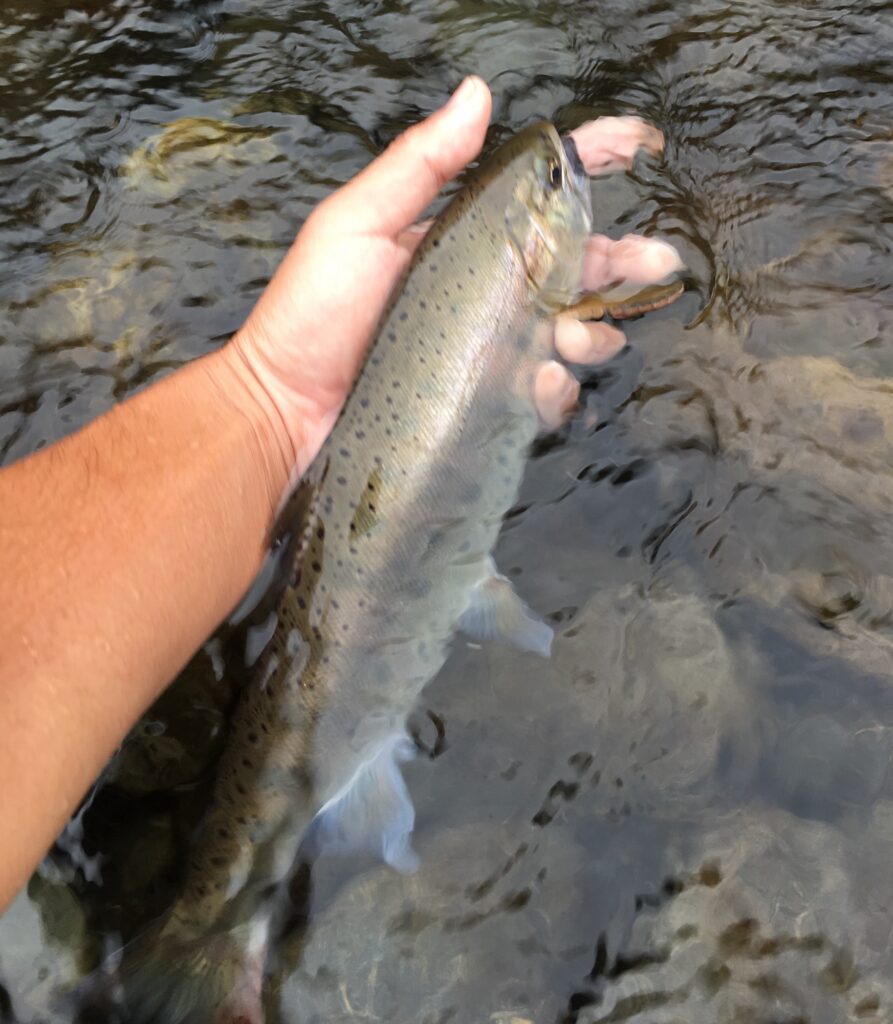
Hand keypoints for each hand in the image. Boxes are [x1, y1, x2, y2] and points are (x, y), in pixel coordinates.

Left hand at [228, 79, 682, 480]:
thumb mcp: (354, 226)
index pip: (535, 192)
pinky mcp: (485, 405)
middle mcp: (483, 292)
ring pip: (571, 332)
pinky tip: (546, 382)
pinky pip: (542, 395)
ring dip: (595, 330)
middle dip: (622, 260)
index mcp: (459, 238)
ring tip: (578, 337)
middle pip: (572, 266)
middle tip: (655, 261)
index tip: (634, 143)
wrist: (285, 414)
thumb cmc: (309, 317)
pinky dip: (557, 390)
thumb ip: (418, 166)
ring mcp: (486, 351)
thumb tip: (477, 94)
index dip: (588, 163)